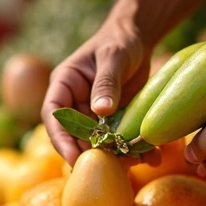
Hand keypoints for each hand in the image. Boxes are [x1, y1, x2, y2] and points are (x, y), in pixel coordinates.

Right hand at [41, 17, 150, 164]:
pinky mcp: (113, 120)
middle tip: (110, 167)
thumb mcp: (113, 56)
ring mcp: (94, 114)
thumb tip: (101, 110)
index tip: (73, 157)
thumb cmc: (119, 40)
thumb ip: (107, 82)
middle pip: (75, 136)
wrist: (138, 38)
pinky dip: (134, 149)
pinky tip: (152, 155)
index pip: (54, 116)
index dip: (60, 139)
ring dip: (116, 155)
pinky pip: (119, 139)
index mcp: (64, 85)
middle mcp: (75, 103)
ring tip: (138, 161)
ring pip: (99, 143)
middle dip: (91, 153)